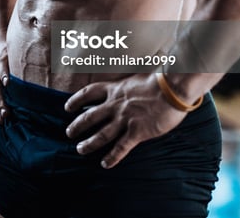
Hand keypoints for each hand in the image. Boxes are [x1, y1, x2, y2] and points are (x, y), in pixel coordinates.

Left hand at [64, 74, 187, 167]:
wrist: (172, 88)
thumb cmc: (159, 80)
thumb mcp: (137, 76)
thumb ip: (128, 84)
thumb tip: (127, 83)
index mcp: (115, 89)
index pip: (88, 93)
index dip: (76, 100)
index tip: (67, 107)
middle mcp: (115, 105)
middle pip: (89, 116)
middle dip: (77, 125)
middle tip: (69, 133)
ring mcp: (124, 119)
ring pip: (101, 134)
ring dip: (89, 143)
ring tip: (80, 150)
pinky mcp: (137, 131)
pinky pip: (121, 147)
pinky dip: (112, 157)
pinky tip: (105, 164)